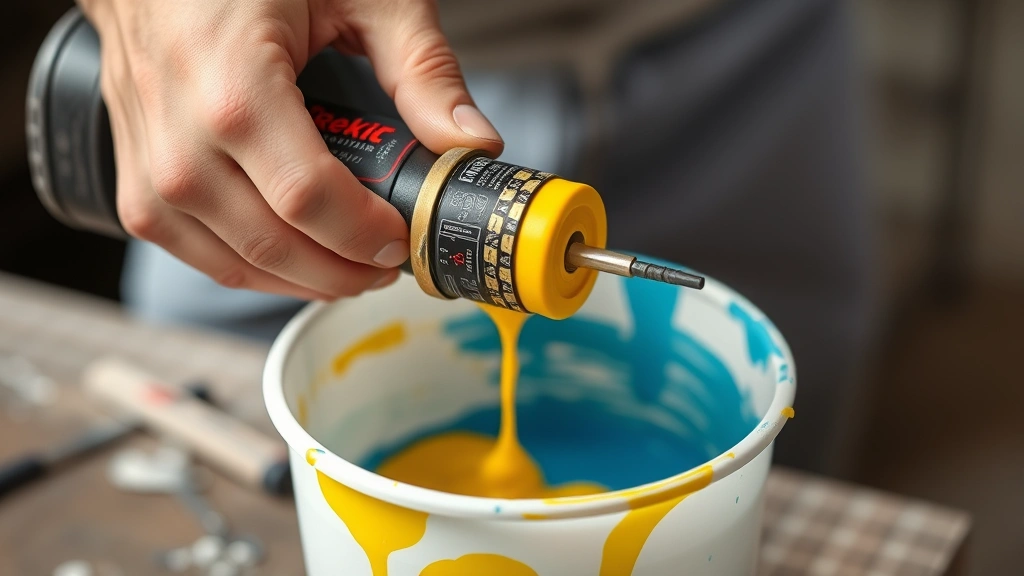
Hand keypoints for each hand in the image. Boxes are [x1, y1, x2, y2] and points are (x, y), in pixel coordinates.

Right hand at [79, 0, 502, 299]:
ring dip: (301, 281)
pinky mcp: (136, 183)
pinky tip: (292, 262)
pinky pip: (193, 253)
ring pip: (230, 263)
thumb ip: (421, 68)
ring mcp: (148, 165)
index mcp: (234, 84)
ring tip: (349, 269)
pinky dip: (249, 269)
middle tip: (387, 266)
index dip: (366, 234)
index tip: (402, 239)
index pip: (309, 198)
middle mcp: (180, 136)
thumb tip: (472, 141)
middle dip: (344, 270)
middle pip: (272, 245)